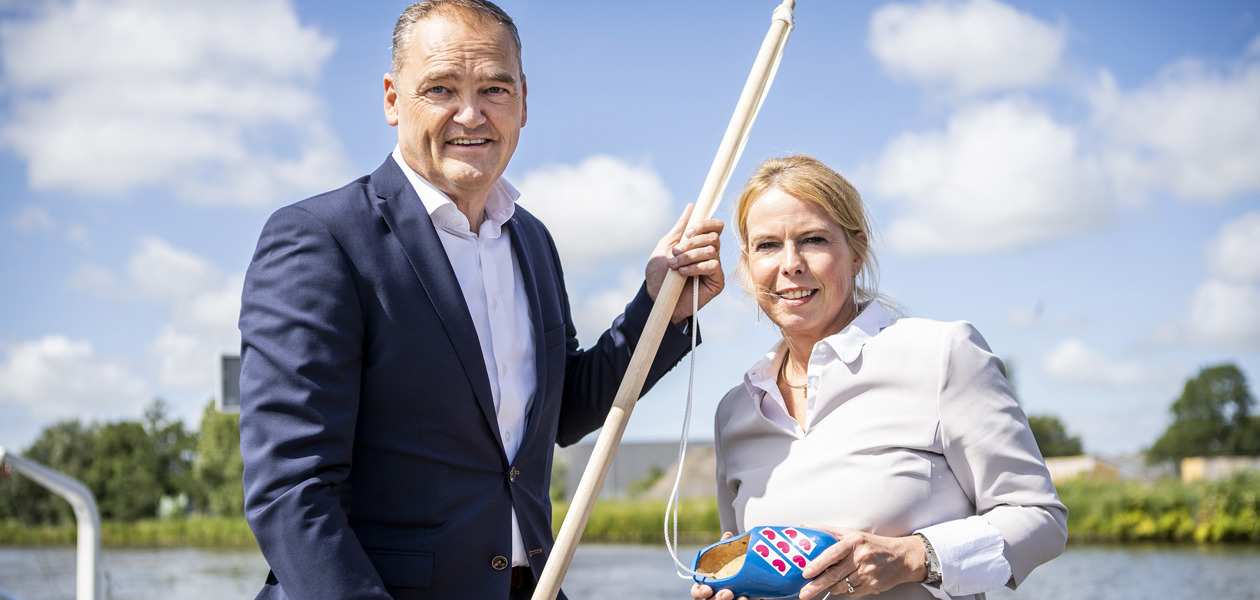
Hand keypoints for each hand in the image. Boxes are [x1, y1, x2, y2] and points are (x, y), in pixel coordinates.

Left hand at [645, 203, 724, 323]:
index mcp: (700, 243)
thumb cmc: (659, 273)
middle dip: (693, 242)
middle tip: (676, 252)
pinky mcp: (716, 282)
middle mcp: (711, 253)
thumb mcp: (665, 247)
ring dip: (690, 256)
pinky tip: (682, 272)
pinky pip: (712, 267)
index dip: (705, 224)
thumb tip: (692, 207)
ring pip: (712, 251)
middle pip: (714, 237)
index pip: (715, 226)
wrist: (656, 298)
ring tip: (673, 265)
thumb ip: (679, 229)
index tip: (689, 231)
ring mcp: (715, 268)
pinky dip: (696, 267)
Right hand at [690, 532, 745, 599]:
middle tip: (728, 593)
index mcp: (707, 584)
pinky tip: (749, 597)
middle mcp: (715, 595)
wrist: (754, 577)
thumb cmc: (734, 567)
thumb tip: (728, 535)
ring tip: (742, 597)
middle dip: (718, 599)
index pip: (697, 591)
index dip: (700, 592)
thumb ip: (727, 547)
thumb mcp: (730, 556)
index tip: (708, 589)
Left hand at [797, 526, 926, 598]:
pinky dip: (845, 590)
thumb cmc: (874, 545)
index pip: (832, 554)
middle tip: (804, 592)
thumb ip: (828, 531)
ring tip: (828, 583)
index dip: (817, 564)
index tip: (806, 572)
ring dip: (831, 587)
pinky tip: (847, 583)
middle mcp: (861, 557)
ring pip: (841, 586)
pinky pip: (852, 592)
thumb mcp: (852, 534)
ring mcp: (868, 573)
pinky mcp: (873, 585)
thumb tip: (805, 527)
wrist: (902, 557)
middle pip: (834, 575)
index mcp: (854, 542)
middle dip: (816, 586)